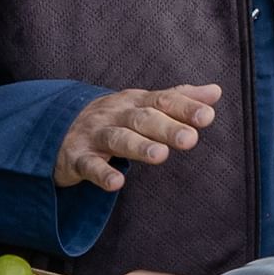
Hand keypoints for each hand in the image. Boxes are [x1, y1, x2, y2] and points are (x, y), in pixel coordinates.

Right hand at [56, 85, 222, 191]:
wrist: (57, 126)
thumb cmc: (113, 117)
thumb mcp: (143, 104)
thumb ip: (178, 99)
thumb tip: (216, 91)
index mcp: (135, 102)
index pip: (163, 100)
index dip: (185, 107)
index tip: (207, 116)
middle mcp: (116, 115)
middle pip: (143, 119)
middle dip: (167, 127)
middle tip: (190, 139)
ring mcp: (95, 135)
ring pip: (118, 139)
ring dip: (139, 147)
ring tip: (160, 155)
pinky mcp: (76, 157)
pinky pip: (89, 165)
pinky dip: (102, 174)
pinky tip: (116, 183)